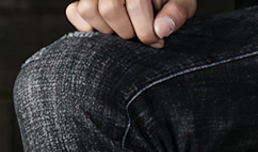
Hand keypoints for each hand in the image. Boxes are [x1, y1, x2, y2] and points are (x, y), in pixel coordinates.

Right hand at [65, 0, 196, 48]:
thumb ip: (176, 12)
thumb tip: (161, 30)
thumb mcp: (182, 2)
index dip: (147, 31)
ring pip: (88, 10)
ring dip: (110, 31)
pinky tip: (111, 30)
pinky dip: (90, 28)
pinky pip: (75, 13)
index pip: (134, 4)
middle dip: (129, 32)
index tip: (158, 41)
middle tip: (142, 36)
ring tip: (128, 31)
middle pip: (109, 9)